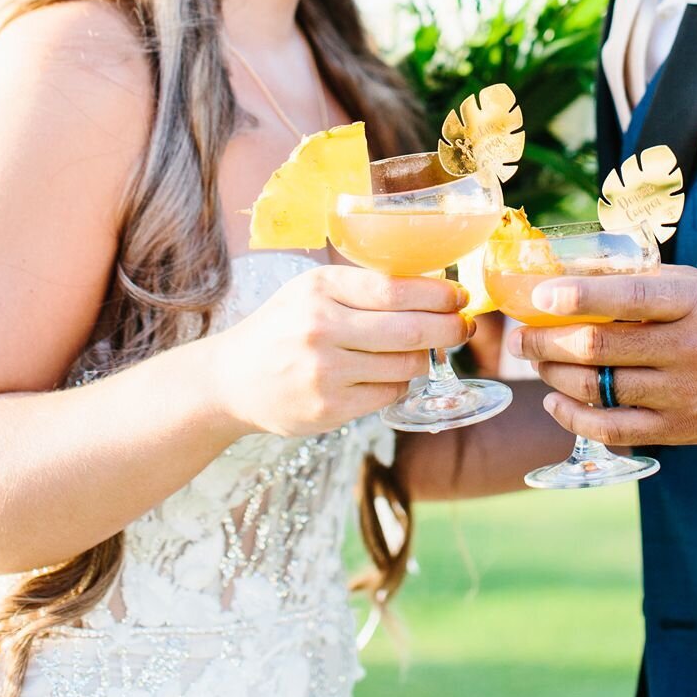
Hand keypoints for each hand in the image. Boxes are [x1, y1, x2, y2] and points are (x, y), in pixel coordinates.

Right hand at [209, 266, 470, 437]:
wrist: (232, 379)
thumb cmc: (283, 326)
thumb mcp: (312, 291)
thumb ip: (363, 287)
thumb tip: (433, 288)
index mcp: (320, 289)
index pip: (394, 288)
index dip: (436, 293)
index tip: (458, 296)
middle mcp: (321, 327)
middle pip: (409, 329)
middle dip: (448, 328)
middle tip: (463, 326)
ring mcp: (325, 371)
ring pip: (404, 365)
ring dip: (423, 358)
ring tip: (422, 351)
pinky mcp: (329, 408)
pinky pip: (388, 394)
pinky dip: (400, 384)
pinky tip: (391, 375)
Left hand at [507, 265, 696, 446]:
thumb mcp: (688, 284)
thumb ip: (631, 278)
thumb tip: (563, 270)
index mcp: (690, 302)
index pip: (628, 296)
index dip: (580, 296)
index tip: (540, 296)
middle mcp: (687, 349)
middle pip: (600, 346)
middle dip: (546, 341)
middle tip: (519, 335)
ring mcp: (681, 394)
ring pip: (598, 388)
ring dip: (553, 374)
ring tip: (535, 361)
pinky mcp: (677, 430)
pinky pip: (612, 430)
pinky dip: (573, 417)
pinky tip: (554, 401)